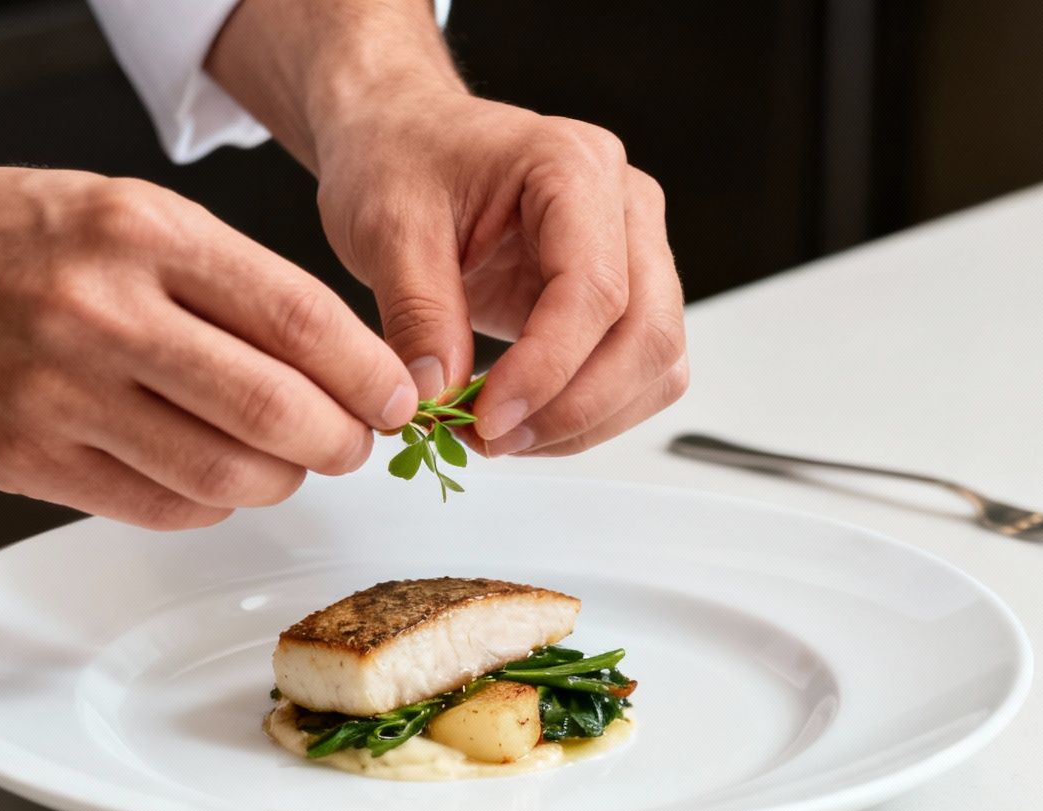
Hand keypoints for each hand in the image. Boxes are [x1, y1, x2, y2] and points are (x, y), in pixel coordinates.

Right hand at [0, 169, 418, 528]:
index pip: (296, 317)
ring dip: (278, 481)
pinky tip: (210, 478)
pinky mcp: (26, 459)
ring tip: (283, 462)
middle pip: (271, 409)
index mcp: (143, 233)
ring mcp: (60, 393)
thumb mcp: (132, 212)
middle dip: (339, 441)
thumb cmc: (14, 237)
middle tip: (352, 444)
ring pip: (221, 474)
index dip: (366, 373)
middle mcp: (102, 311)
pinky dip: (208, 504)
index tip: (394, 399)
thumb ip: (229, 281)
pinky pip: (158, 507)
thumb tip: (339, 361)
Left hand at [313, 93, 688, 456]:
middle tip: (492, 438)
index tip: (486, 418)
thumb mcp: (387, 228)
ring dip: (585, 421)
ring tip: (497, 435)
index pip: (595, 288)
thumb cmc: (400, 158)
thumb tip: (437, 396)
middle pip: (648, 333)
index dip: (548, 369)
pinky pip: (634, 373)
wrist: (404, 139)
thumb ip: (417, 313)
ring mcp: (633, 251)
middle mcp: (624, 205)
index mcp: (574, 166)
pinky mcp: (621, 296)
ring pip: (655, 364)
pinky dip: (586, 414)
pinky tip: (521, 420)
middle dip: (574, 407)